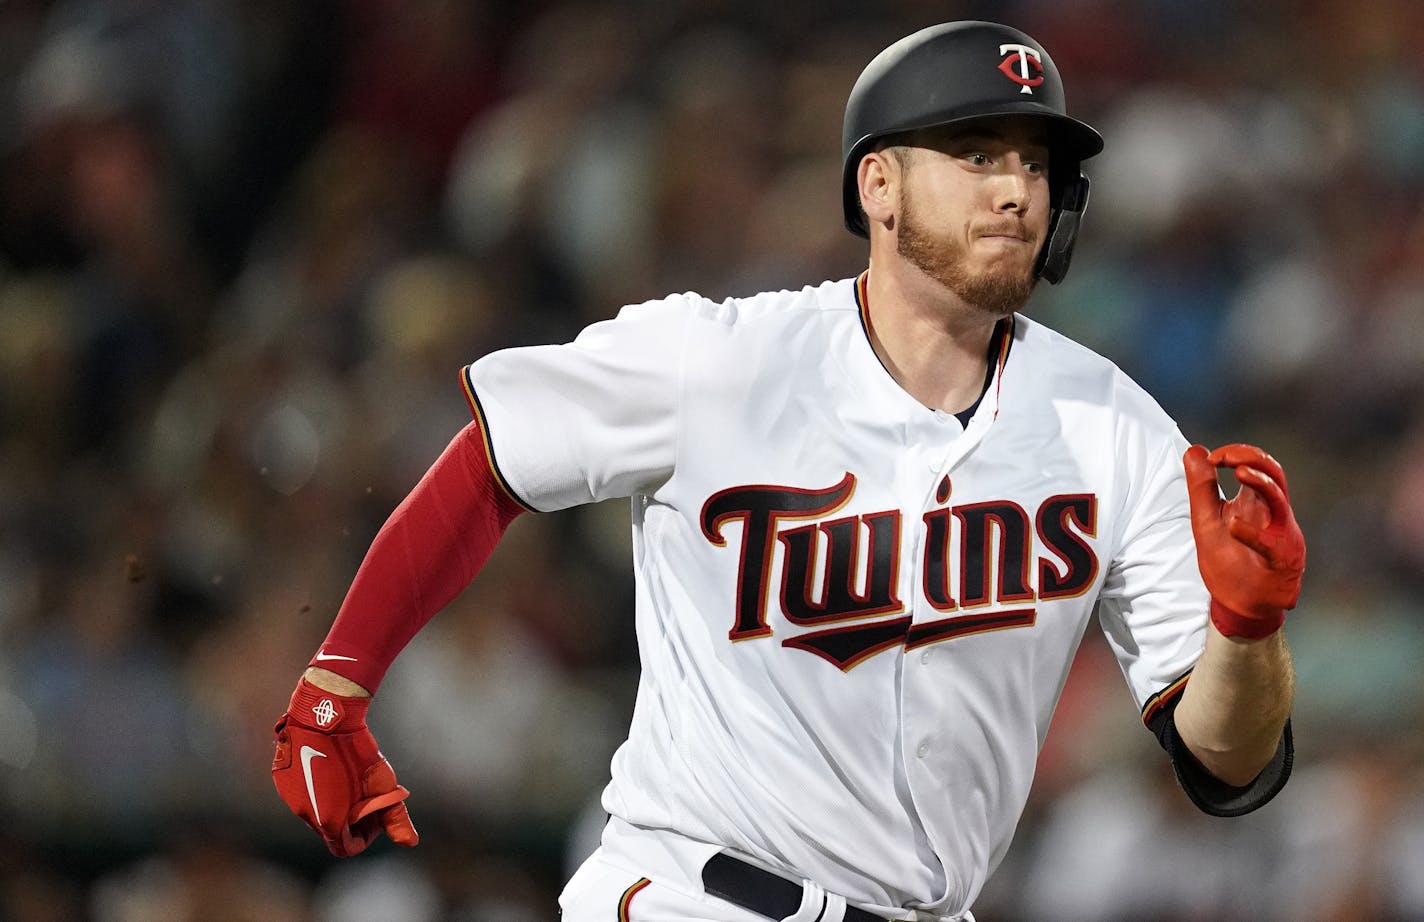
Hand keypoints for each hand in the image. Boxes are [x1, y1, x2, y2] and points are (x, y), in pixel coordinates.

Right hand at [271, 678, 418, 856]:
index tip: (373, 816)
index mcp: (329, 821)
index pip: (345, 848)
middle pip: (330, 829)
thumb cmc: (356, 752)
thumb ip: (395, 817)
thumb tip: (411, 843)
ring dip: (331, 804)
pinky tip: (328, 769)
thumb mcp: (382, 785)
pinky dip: (315, 789)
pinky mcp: (282, 782)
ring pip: (314, 812)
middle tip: (364, 796)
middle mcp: (305, 814)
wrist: (325, 717)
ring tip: (346, 780)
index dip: (364, 836)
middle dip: (349, 819)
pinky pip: (300, 794)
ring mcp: (290, 798)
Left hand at [1183, 443, 1305, 639]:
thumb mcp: (1206, 520)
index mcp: (1254, 501)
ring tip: (1239, 472)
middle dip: (1254, 457)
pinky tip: (1233, 526)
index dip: (1238, 453)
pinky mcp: (1281, 559)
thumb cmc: (1228, 560)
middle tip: (1226, 457)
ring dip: (1261, 482)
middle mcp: (1272, 513)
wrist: (1241, 603)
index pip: (1256, 465)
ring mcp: (1280, 534)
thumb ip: (1201, 488)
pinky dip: (1253, 533)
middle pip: (1274, 473)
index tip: (1212, 456)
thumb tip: (1194, 449)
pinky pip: (1272, 543)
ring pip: (1280, 499)